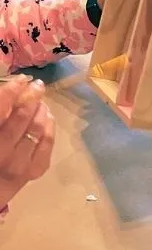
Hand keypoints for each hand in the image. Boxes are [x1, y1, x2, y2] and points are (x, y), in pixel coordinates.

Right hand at [0, 78, 54, 209]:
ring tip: (40, 101)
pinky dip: (49, 125)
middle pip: (23, 117)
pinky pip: (48, 142)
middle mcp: (2, 153)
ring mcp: (21, 163)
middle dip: (32, 97)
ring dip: (41, 110)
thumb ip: (0, 114)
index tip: (20, 80)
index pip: (0, 111)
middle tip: (37, 86)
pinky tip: (46, 117)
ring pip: (38, 128)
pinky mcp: (36, 170)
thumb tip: (11, 93)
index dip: (11, 91)